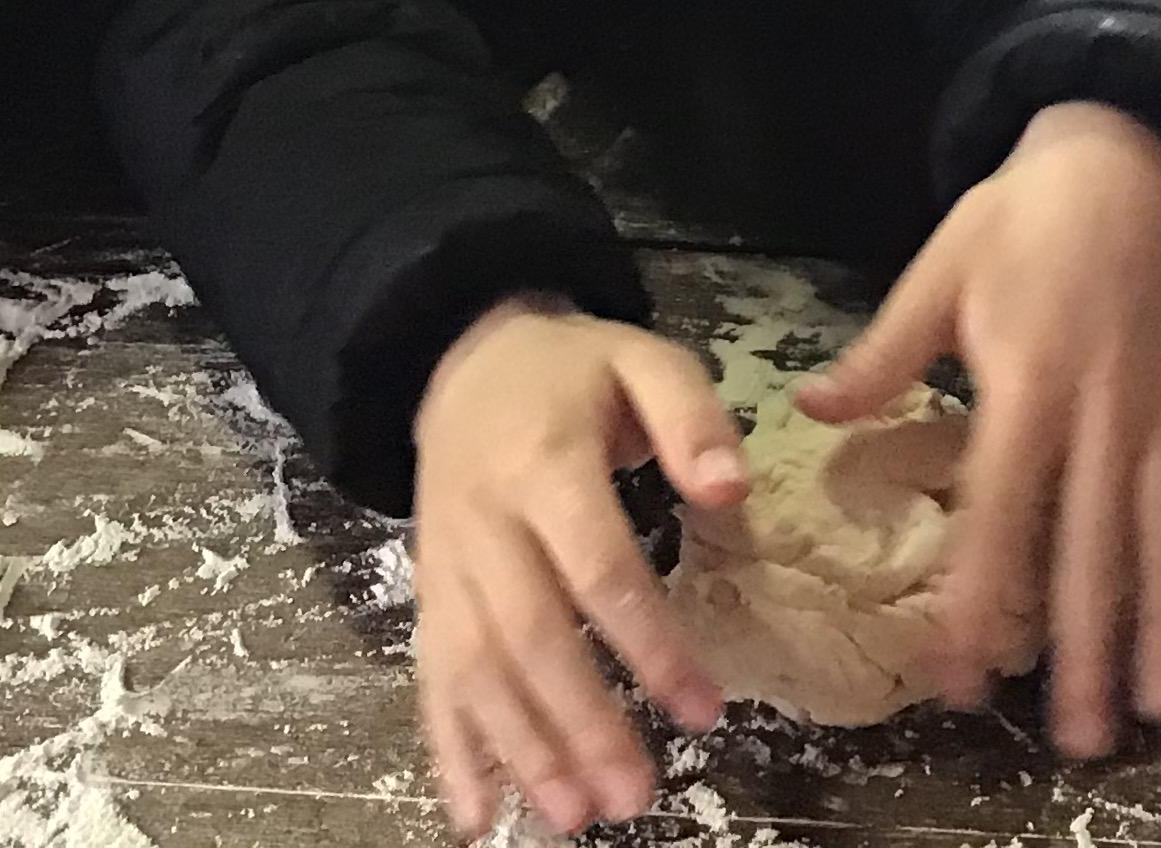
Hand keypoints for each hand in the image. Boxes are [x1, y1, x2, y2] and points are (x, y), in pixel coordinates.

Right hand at [412, 301, 750, 838]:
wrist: (467, 362)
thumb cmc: (573, 371)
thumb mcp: (644, 359)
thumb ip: (691, 417)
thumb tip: (732, 489)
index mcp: (545, 463)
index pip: (599, 570)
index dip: (650, 645)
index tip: (703, 709)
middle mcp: (486, 524)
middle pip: (531, 637)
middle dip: (582, 725)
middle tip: (636, 796)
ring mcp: (448, 566)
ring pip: (477, 670)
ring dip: (523, 751)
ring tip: (575, 818)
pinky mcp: (428, 595)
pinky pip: (431, 679)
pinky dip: (451, 751)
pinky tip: (476, 816)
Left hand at [797, 103, 1160, 757]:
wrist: (1124, 143)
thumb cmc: (1022, 213)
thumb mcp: (940, 268)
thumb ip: (884, 353)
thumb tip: (811, 410)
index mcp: (1031, 383)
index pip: (1004, 514)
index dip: (983, 601)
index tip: (965, 679)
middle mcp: (1107, 408)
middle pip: (1095, 546)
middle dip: (1088, 647)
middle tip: (1082, 737)